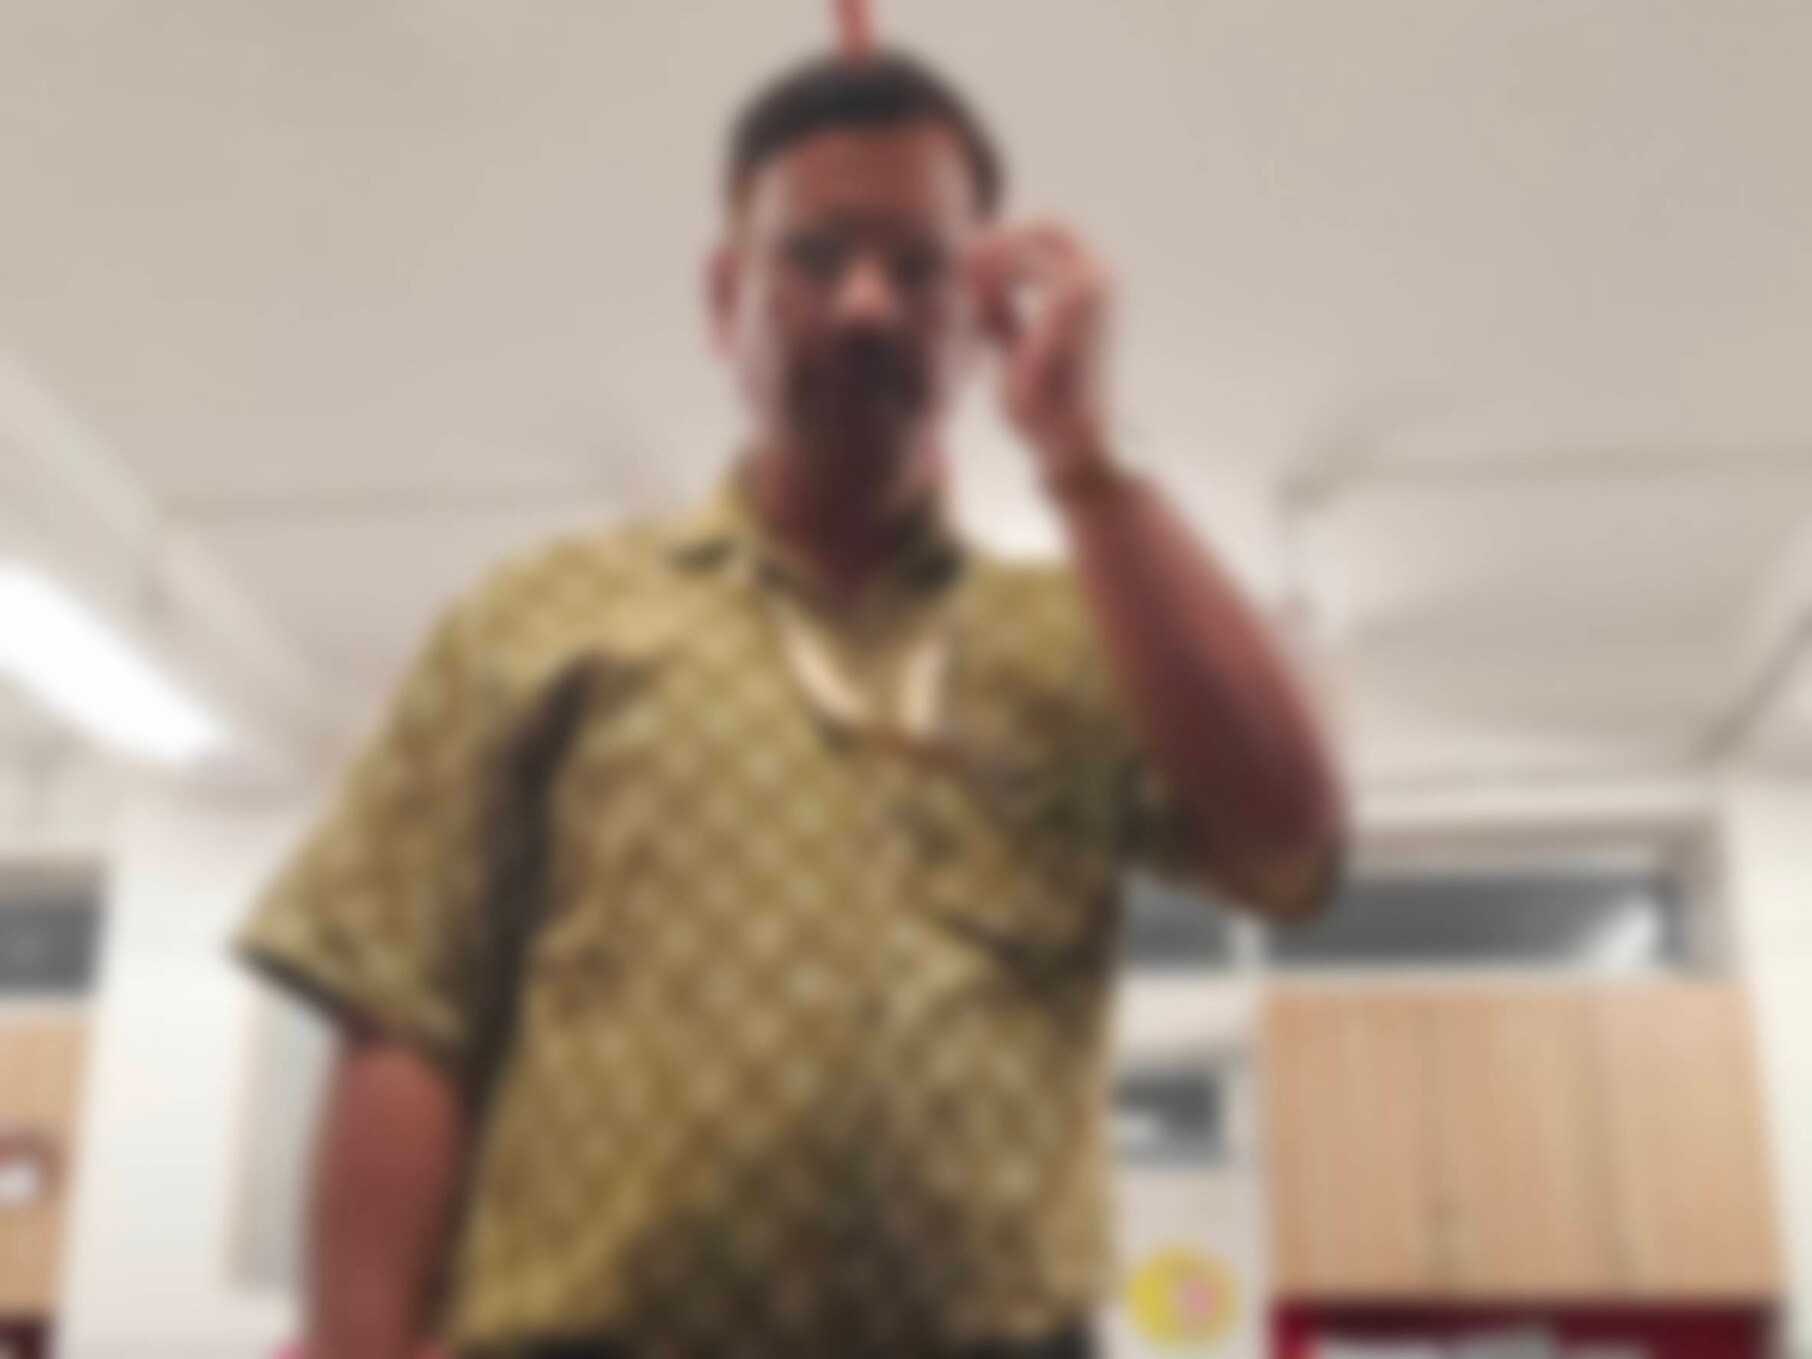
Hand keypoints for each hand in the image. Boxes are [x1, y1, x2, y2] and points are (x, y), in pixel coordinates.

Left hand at [970, 223, 1117, 478]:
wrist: (1070, 441)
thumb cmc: (1043, 403)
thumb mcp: (1017, 345)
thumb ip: (1002, 312)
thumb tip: (975, 287)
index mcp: (1094, 287)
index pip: (1048, 235)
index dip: (1006, 242)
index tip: (967, 268)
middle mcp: (1102, 278)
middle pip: (1045, 227)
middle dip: (1000, 244)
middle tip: (962, 270)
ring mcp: (1093, 285)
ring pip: (1030, 241)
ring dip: (994, 265)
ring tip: (973, 306)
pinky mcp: (1074, 299)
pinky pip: (1020, 265)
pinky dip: (994, 285)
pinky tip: (981, 318)